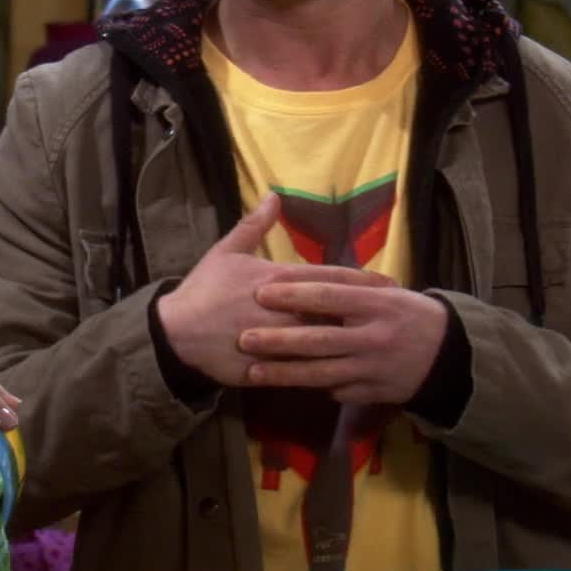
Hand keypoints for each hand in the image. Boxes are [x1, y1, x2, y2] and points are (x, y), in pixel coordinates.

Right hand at [156, 194, 396, 387]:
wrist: (176, 332)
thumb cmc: (204, 289)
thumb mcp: (227, 251)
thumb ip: (255, 225)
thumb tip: (274, 195)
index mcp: (275, 280)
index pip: (328, 279)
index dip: (361, 281)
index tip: (389, 284)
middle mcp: (281, 310)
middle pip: (333, 312)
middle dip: (365, 313)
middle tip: (395, 314)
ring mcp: (275, 341)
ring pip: (322, 344)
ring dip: (350, 343)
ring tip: (379, 344)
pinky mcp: (267, 368)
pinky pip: (301, 372)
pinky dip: (324, 372)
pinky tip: (347, 374)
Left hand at [237, 276, 448, 403]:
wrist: (449, 354)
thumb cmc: (409, 314)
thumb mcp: (386, 292)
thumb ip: (349, 286)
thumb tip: (304, 273)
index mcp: (377, 303)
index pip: (330, 295)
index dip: (294, 294)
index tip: (261, 292)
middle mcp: (374, 336)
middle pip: (319, 339)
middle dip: (279, 340)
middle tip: (244, 337)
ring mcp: (373, 368)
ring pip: (322, 373)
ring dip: (285, 374)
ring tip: (253, 372)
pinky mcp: (374, 392)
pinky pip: (338, 391)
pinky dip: (314, 387)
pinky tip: (287, 386)